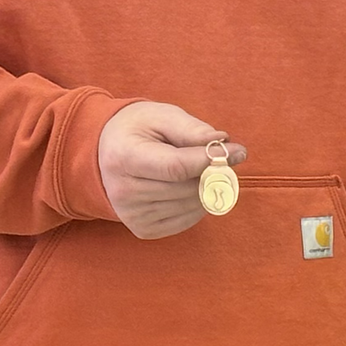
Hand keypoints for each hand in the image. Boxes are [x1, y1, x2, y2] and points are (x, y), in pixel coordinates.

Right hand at [98, 101, 245, 239]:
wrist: (106, 153)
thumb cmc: (140, 130)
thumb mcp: (162, 116)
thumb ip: (192, 129)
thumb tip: (222, 142)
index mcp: (124, 158)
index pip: (177, 168)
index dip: (211, 161)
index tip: (239, 151)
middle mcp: (123, 192)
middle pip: (189, 188)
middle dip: (214, 172)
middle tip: (221, 157)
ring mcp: (132, 215)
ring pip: (193, 205)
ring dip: (208, 187)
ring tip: (198, 169)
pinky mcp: (144, 229)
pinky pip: (190, 219)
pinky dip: (199, 202)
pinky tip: (188, 185)